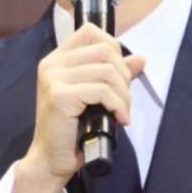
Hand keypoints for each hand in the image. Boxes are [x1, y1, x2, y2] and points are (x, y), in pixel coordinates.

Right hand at [14, 23, 145, 192]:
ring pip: (107, 71)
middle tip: (124, 101)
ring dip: (124, 94)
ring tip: (122, 112)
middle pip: (105, 51)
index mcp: (57, 59)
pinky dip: (118, 105)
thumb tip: (140, 59)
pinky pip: (101, 91)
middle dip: (124, 77)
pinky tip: (118, 119)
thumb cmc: (72, 130)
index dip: (113, 48)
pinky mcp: (59, 96)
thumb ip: (114, 74)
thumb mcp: (95, 96)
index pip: (90, 32)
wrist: (51, 160)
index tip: (119, 74)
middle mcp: (52, 64)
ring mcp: (53, 78)